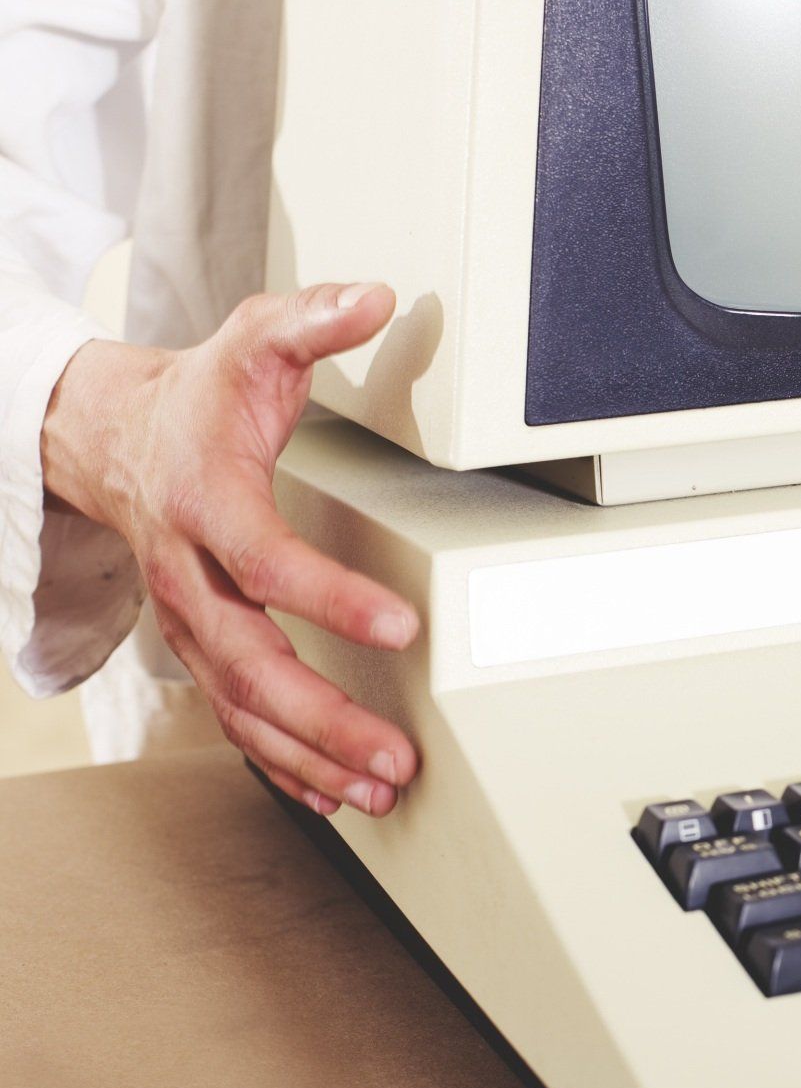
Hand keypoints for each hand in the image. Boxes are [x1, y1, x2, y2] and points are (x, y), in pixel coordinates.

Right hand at [42, 283, 419, 815]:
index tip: (401, 627)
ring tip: (379, 786)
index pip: (267, 563)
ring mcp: (189, 619)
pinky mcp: (200, 644)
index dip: (331, 598)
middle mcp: (189, 575)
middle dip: (324, 718)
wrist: (111, 437)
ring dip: (311, 755)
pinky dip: (281, 760)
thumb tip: (376, 297)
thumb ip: (309, 319)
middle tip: (394, 753)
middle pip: (252, 664)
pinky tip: (331, 790)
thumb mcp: (249, 340)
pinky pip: (236, 716)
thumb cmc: (195, 398)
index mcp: (205, 502)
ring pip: (242, 707)